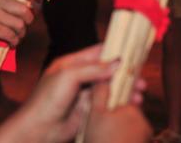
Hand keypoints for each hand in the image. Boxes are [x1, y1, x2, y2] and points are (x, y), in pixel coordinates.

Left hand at [0, 45, 147, 142]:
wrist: (39, 129)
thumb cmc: (47, 99)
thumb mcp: (68, 76)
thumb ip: (93, 69)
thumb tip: (117, 62)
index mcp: (71, 63)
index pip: (97, 52)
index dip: (114, 50)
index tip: (132, 50)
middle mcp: (79, 77)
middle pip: (106, 70)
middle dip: (124, 72)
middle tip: (140, 75)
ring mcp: (84, 94)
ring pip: (110, 87)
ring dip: (125, 88)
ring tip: (140, 91)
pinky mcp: (89, 110)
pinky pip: (108, 103)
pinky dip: (120, 102)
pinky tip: (132, 103)